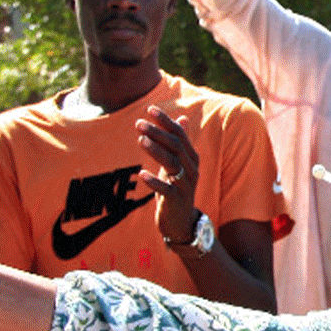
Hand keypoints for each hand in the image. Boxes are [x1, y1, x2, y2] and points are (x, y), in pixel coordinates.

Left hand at [135, 107, 199, 242]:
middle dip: (157, 133)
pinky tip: (142, 174)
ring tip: (140, 140)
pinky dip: (155, 181)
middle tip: (139, 123)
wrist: (182, 222)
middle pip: (176, 146)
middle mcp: (192, 169)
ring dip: (156, 151)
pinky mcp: (177, 200)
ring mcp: (186, 185)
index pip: (180, 134)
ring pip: (172, 164)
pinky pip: (167, 189)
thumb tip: (183, 118)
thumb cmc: (177, 188)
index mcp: (191, 157)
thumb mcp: (179, 164)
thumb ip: (180, 142)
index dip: (165, 121)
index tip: (149, 109)